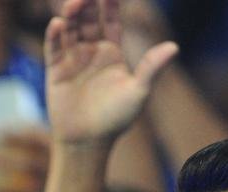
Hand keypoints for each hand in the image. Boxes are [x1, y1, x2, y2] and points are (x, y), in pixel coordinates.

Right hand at [45, 0, 176, 143]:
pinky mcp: (55, 71)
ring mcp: (72, 60)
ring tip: (72, 6)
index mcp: (112, 52)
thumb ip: (151, 68)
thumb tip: (173, 47)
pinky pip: (54, 48)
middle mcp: (91, 52)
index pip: (111, 20)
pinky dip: (55, 35)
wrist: (88, 141)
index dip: (110, 4)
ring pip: (70, 29)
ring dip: (70, 15)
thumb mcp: (138, 92)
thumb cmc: (115, 119)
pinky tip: (58, 24)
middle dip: (87, 5)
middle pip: (88, 20)